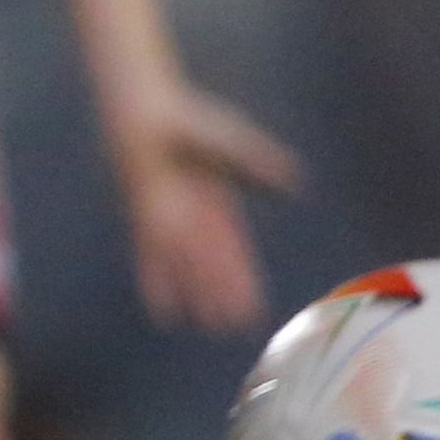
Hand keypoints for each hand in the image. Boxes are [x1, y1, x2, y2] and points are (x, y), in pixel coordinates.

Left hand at [112, 82, 298, 333]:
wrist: (146, 113)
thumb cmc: (190, 123)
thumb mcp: (231, 145)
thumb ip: (258, 164)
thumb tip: (295, 183)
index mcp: (217, 209)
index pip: (233, 252)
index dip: (243, 279)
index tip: (254, 305)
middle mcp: (193, 221)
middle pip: (211, 266)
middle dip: (223, 294)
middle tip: (236, 326)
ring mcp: (167, 220)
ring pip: (185, 266)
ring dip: (195, 293)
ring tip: (207, 323)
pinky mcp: (143, 216)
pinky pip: (149, 254)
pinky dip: (155, 279)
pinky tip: (160, 308)